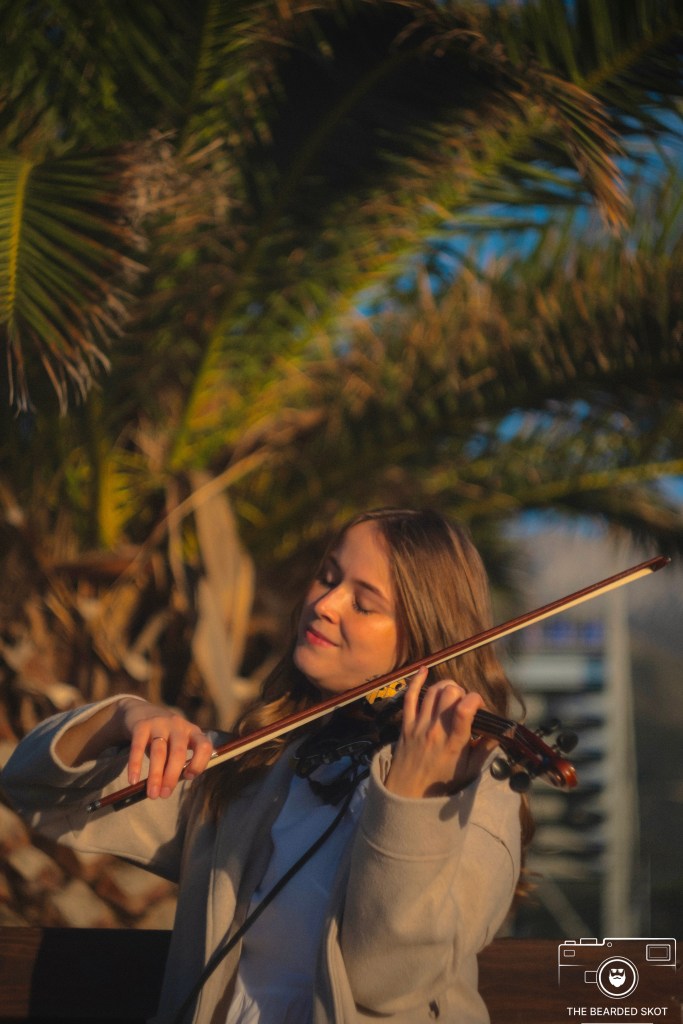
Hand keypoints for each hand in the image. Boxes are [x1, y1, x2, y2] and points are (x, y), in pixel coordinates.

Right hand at [119, 699, 214, 798]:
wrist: (140, 711)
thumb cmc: (164, 737)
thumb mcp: (176, 744)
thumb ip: (177, 762)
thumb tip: (169, 788)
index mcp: (192, 731)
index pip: (204, 746)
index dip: (199, 763)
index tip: (188, 777)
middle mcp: (178, 725)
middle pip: (178, 752)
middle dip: (172, 776)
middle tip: (164, 795)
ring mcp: (159, 723)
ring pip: (159, 752)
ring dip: (156, 775)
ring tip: (152, 795)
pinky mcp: (141, 725)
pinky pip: (137, 747)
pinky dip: (135, 765)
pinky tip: (133, 780)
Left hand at [384, 668, 489, 798]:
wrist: (407, 793)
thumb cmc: (441, 784)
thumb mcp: (469, 771)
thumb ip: (485, 750)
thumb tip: (498, 733)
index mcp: (454, 742)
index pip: (464, 709)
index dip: (475, 699)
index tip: (480, 706)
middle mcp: (436, 730)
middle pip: (449, 693)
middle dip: (462, 692)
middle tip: (464, 704)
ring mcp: (419, 725)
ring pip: (433, 691)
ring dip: (446, 686)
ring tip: (453, 695)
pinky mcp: (406, 724)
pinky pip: (409, 697)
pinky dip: (416, 681)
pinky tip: (424, 670)